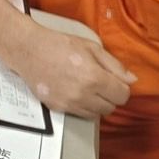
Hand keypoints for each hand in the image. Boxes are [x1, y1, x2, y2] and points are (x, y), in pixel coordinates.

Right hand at [12, 23, 135, 117]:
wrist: (27, 49)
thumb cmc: (58, 45)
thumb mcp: (91, 47)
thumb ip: (114, 65)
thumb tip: (131, 80)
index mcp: (94, 77)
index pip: (122, 96)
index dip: (121, 88)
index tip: (114, 81)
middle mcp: (82, 94)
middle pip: (111, 108)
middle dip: (109, 96)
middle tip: (100, 83)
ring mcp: (68, 103)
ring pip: (96, 114)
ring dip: (96, 103)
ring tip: (87, 88)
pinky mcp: (57, 107)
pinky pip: (79, 114)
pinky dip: (82, 106)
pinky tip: (74, 92)